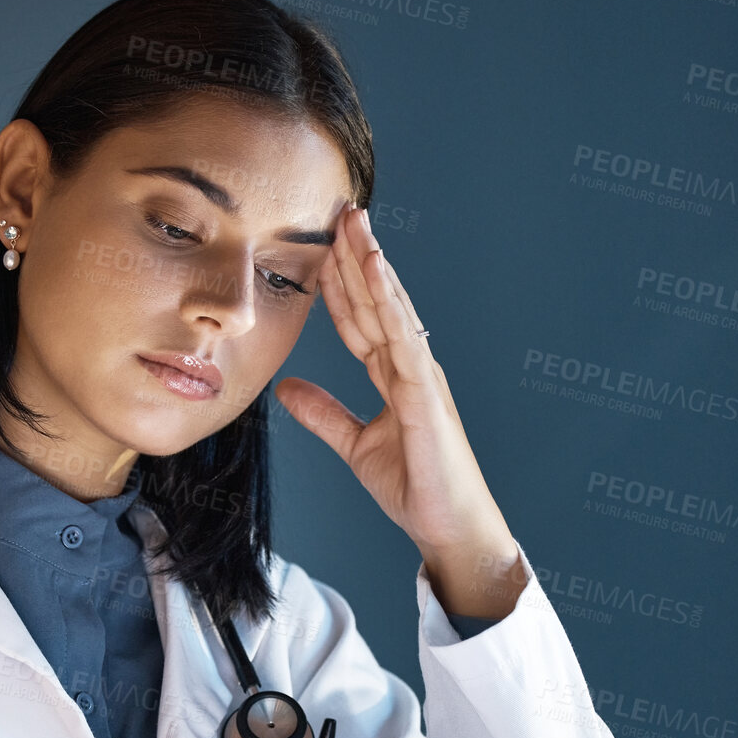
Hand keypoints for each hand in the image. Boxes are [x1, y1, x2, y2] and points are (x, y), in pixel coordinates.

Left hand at [274, 204, 525, 617]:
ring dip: (373, 264)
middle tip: (340, 209)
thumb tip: (287, 389)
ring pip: (392, 308)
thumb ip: (324, 414)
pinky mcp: (427, 394)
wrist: (450, 528)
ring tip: (356, 224)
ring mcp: (422, 376)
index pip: (360, 319)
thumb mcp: (355, 445)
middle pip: (377, 301)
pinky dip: (391, 302)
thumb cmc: (416, 487)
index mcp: (395, 375)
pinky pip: (405, 338)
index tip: (319, 246)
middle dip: (355, 256)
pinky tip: (377, 271)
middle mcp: (411, 366)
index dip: (338, 283)